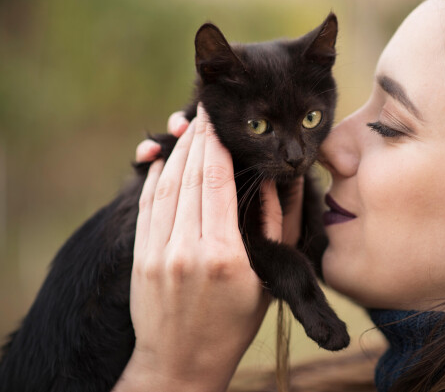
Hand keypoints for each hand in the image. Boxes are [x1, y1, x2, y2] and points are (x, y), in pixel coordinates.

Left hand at [114, 104, 282, 391]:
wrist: (181, 362)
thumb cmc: (233, 325)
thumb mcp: (267, 280)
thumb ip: (273, 227)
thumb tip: (273, 183)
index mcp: (225, 255)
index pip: (218, 181)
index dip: (217, 145)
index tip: (219, 120)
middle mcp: (187, 249)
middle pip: (191, 177)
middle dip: (198, 140)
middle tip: (205, 113)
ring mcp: (158, 253)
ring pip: (165, 186)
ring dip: (177, 153)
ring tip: (188, 129)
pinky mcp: (140, 257)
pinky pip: (147, 206)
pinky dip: (155, 177)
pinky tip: (164, 159)